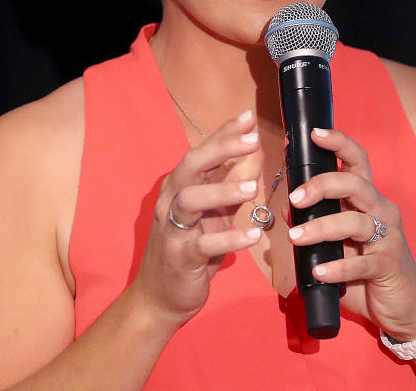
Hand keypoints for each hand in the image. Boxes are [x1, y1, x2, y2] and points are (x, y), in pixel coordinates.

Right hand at [128, 110, 264, 330]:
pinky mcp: (180, 258)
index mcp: (179, 187)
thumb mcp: (214, 214)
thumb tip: (255, 153)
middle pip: (191, 167)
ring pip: (191, 201)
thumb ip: (232, 184)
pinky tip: (253, 236)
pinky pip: (203, 245)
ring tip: (253, 189)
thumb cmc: (190, 249)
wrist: (160, 298)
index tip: (248, 118)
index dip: (223, 134)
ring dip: (223, 191)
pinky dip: (229, 239)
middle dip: (220, 150)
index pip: (201, 152)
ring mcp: (172, 230)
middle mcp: (171, 202)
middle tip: (251, 140)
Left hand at [284, 128, 415, 339]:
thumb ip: (319, 225)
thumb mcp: (340, 244)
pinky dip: (337, 267)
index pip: (357, 161)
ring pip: (354, 221)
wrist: (403, 307)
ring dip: (321, 228)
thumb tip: (289, 210)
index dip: (339, 143)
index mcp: (368, 200)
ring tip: (296, 238)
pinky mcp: (389, 265)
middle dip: (322, 185)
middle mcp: (381, 211)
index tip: (314, 133)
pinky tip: (320, 272)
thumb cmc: (367, 270)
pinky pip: (361, 262)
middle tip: (295, 198)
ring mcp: (388, 237)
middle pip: (355, 183)